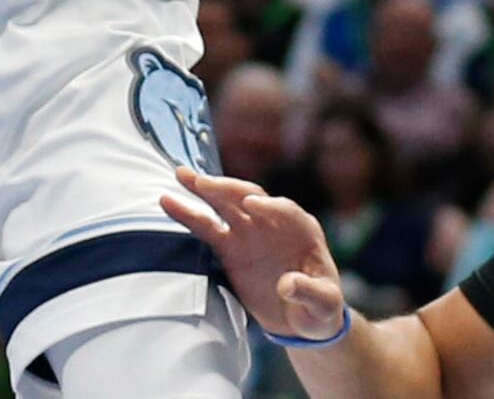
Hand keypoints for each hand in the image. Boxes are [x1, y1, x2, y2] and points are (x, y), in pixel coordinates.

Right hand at [162, 166, 348, 344]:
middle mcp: (273, 223)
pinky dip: (189, 214)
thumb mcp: (325, 305)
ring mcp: (250, 233)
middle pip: (250, 197)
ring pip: (224, 205)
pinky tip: (168, 201)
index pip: (285, 211)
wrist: (301, 319)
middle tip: (204, 183)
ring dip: (204, 189)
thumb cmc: (320, 309)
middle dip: (228, 189)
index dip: (270, 206)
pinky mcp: (230, 248)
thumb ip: (311, 292)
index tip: (253, 205)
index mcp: (302, 230)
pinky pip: (207, 227)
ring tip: (180, 175)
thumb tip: (287, 284)